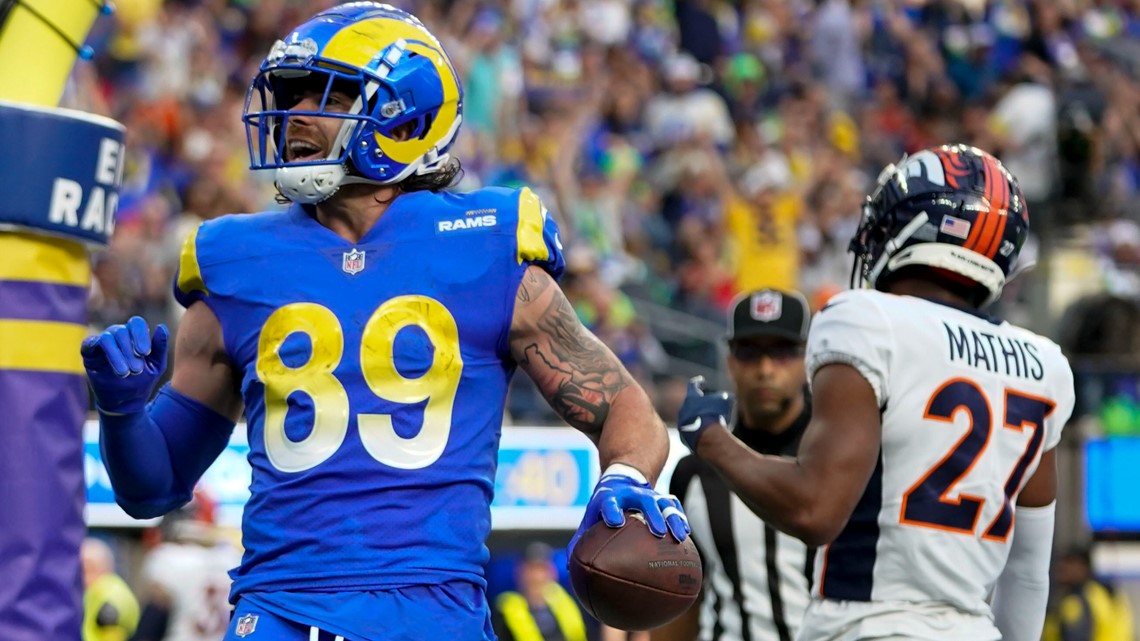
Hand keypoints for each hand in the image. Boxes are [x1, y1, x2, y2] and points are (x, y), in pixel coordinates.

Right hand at [81, 316, 168, 414]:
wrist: (126, 401)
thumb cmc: (143, 380)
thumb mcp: (157, 365)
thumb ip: (160, 346)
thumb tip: (161, 326)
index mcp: (134, 335)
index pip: (136, 323)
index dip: (140, 335)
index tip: (145, 352)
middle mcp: (118, 335)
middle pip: (122, 331)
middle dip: (130, 351)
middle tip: (137, 369)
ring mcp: (102, 342)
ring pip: (107, 338)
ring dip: (117, 355)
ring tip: (125, 373)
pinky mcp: (89, 352)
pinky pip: (89, 343)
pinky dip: (98, 349)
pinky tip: (108, 364)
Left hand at [569, 465, 690, 557]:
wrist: (622, 479)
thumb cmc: (603, 506)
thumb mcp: (590, 518)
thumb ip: (580, 540)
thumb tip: (570, 570)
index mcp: (610, 498)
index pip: (610, 503)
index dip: (612, 511)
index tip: (615, 522)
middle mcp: (632, 494)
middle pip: (644, 501)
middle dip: (651, 515)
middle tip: (657, 532)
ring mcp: (649, 495)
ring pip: (664, 504)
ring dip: (672, 518)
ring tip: (679, 536)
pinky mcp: (661, 498)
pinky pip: (673, 506)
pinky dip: (680, 517)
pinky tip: (685, 534)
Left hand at [677, 376, 733, 452]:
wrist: (707, 438)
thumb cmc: (716, 416)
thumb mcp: (724, 402)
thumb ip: (724, 398)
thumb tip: (727, 399)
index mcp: (691, 398)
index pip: (693, 385)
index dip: (698, 382)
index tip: (701, 381)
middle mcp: (683, 409)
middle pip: (691, 403)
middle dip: (699, 404)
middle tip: (708, 405)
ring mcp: (682, 424)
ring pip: (690, 418)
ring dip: (699, 418)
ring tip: (711, 422)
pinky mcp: (684, 437)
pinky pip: (691, 432)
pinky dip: (699, 431)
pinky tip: (708, 434)